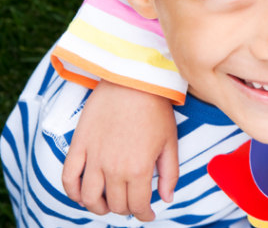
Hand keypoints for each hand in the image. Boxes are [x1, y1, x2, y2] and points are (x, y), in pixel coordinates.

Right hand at [62, 80, 178, 220]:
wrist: (132, 81)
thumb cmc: (155, 109)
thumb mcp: (170, 142)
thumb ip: (169, 173)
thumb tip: (167, 199)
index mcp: (139, 169)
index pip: (138, 205)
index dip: (144, 214)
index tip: (148, 215)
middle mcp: (114, 168)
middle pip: (115, 204)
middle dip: (126, 209)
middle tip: (133, 203)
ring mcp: (93, 158)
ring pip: (90, 198)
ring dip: (98, 207)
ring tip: (108, 203)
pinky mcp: (78, 146)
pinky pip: (68, 179)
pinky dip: (73, 192)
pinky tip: (84, 194)